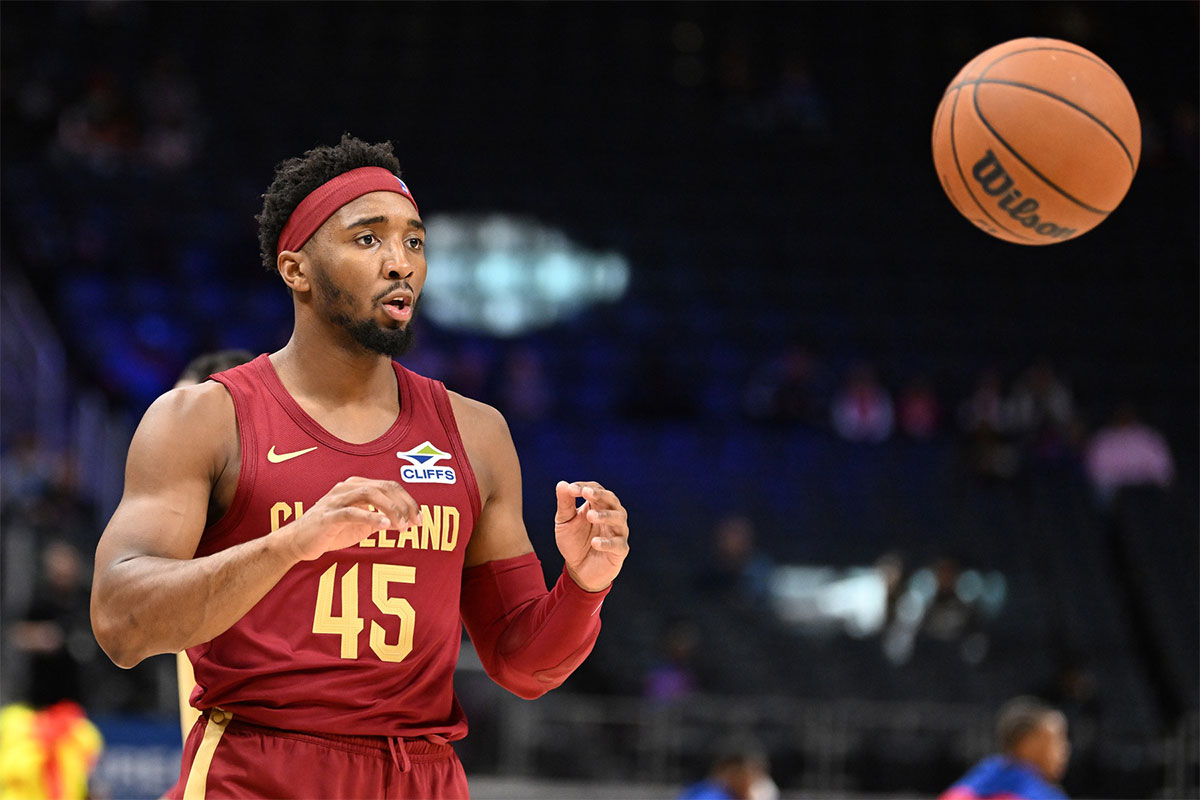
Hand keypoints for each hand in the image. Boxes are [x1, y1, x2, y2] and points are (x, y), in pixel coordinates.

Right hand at [277, 476, 421, 561]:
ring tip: (402, 526)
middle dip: (404, 504)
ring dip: (391, 509)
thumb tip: (402, 521)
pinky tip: (385, 525)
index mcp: (357, 486)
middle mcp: (347, 488)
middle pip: (384, 487)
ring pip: (370, 494)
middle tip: (416, 523)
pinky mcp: (328, 515)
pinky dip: (371, 516)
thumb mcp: (361, 525)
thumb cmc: (330, 532)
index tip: (420, 519)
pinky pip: (352, 511)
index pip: (389, 486)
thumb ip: (380, 519)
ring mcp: (336, 500)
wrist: (298, 543)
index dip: (408, 501)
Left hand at [554, 481, 629, 591]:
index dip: (584, 487)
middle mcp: (612, 515)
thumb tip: (562, 484)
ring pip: (618, 518)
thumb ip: (565, 503)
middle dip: (599, 495)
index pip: (595, 489)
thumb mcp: (565, 521)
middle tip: (587, 493)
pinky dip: (607, 542)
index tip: (571, 489)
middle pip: (611, 499)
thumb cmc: (574, 542)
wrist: (579, 570)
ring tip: (590, 516)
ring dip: (605, 515)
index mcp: (598, 505)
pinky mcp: (620, 550)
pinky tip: (595, 542)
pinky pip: (617, 544)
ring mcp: (618, 532)